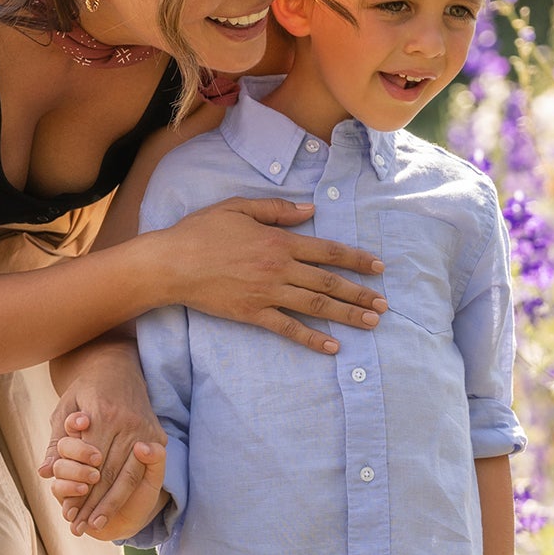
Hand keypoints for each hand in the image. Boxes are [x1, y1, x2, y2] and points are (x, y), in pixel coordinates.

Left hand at [39, 341, 164, 536]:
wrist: (118, 366)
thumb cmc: (84, 389)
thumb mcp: (63, 410)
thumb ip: (56, 442)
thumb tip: (44, 473)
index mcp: (102, 415)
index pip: (90, 464)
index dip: (80, 492)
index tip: (68, 514)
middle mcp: (127, 423)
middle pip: (110, 474)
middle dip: (94, 505)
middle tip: (80, 528)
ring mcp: (145, 429)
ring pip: (127, 476)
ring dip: (111, 504)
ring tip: (95, 526)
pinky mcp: (156, 434)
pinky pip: (141, 469)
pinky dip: (127, 491)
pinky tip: (116, 507)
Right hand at [152, 197, 387, 352]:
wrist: (170, 264)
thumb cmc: (200, 232)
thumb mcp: (238, 207)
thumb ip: (276, 210)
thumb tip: (310, 211)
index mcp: (278, 241)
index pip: (327, 251)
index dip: (356, 259)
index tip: (378, 267)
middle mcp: (279, 269)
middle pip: (329, 283)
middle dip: (360, 293)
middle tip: (384, 304)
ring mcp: (266, 293)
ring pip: (316, 306)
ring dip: (347, 315)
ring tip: (371, 322)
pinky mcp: (252, 314)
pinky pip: (287, 328)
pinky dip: (311, 338)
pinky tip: (332, 346)